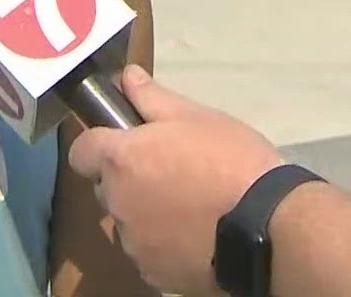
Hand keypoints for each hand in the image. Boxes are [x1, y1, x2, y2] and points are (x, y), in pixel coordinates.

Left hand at [67, 66, 286, 295]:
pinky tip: (197, 235)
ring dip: (146, 213)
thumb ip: (153, 98)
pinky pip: (148, 253)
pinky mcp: (153, 274)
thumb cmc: (232, 161)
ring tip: (191, 208)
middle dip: (129, 179)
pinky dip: (164, 244)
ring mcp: (133, 243)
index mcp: (122, 160)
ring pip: (129, 222)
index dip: (100, 144)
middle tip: (172, 172)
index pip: (81, 151)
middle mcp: (117, 203)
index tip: (127, 143)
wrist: (268, 226)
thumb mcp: (198, 118)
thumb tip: (127, 77)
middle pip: (107, 187)